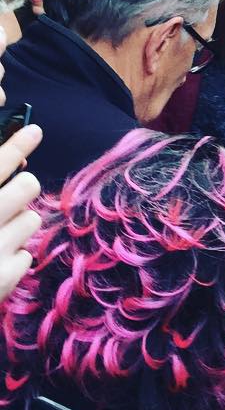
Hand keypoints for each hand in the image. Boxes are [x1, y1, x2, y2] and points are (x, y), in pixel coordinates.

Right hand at [0, 126, 42, 303]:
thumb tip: (16, 164)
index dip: (15, 145)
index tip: (34, 131)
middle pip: (27, 186)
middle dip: (20, 188)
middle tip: (8, 195)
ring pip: (32, 218)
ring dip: (16, 224)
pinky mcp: (6, 278)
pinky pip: (27, 252)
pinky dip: (12, 256)